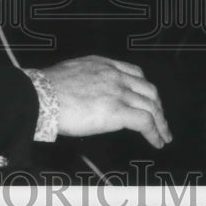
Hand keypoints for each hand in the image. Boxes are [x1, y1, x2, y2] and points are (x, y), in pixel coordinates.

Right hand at [42, 55, 172, 148]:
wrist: (42, 96)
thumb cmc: (47, 88)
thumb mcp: (73, 73)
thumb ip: (87, 80)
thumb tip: (89, 94)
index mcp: (104, 64)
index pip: (135, 73)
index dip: (145, 89)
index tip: (148, 99)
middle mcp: (115, 75)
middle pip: (148, 89)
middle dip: (158, 106)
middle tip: (161, 119)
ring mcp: (118, 92)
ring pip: (151, 106)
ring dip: (160, 122)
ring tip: (163, 135)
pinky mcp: (117, 111)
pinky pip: (145, 122)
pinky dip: (155, 132)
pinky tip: (157, 141)